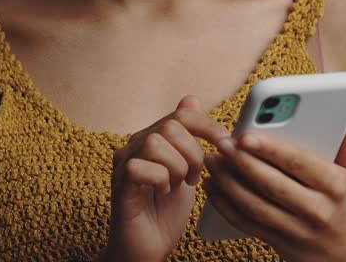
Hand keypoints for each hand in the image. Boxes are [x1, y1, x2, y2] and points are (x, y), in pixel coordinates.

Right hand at [104, 95, 236, 261]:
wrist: (148, 248)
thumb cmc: (165, 213)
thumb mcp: (187, 171)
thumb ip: (190, 139)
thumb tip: (191, 98)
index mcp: (153, 138)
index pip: (182, 114)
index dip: (208, 125)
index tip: (226, 145)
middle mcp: (135, 145)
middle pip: (170, 125)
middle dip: (192, 153)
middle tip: (193, 177)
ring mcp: (124, 162)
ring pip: (155, 142)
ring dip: (176, 167)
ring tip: (177, 185)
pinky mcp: (119, 182)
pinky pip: (140, 166)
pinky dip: (159, 180)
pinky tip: (161, 193)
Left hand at [200, 113, 345, 261]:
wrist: (344, 257)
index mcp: (335, 187)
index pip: (299, 164)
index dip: (271, 149)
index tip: (247, 135)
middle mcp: (317, 210)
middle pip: (273, 184)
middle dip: (244, 162)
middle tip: (222, 143)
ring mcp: (297, 230)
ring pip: (256, 205)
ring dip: (229, 182)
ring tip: (213, 160)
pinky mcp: (279, 242)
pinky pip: (247, 224)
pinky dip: (225, 206)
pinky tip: (213, 186)